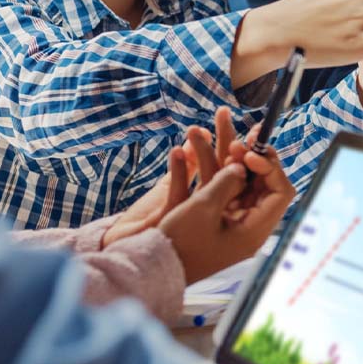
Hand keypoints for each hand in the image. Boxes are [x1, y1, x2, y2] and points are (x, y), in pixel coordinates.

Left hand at [101, 108, 238, 248]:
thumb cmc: (151, 220)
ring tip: (195, 129)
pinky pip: (181, 195)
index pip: (232, 169)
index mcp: (214, 202)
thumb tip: (203, 133)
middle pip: (228, 173)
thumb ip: (190, 163)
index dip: (236, 146)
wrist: (126, 249)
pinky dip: (179, 171)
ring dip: (202, 152)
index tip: (235, 125)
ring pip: (208, 183)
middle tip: (224, 114)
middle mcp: (213, 213)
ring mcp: (197, 221)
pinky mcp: (176, 223)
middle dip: (227, 141)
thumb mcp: (174, 185)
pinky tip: (176, 151)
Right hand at [158, 111, 295, 283]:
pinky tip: (209, 152)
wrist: (152, 268)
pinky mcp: (218, 219)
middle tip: (242, 138)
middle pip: (263, 184)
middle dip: (253, 158)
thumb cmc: (179, 243)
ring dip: (234, 159)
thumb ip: (227, 181)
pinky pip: (226, 190)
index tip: (250, 154)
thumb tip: (242, 167)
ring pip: (243, 183)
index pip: (280, 193)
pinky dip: (220, 171)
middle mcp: (249, 226)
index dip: (270, 168)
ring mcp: (234, 222)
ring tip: (225, 134)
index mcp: (254, 230)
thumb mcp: (203, 207)